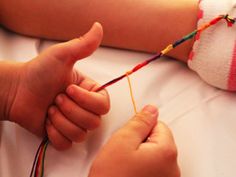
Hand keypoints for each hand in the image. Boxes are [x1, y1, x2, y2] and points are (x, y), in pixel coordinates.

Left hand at [7, 23, 109, 149]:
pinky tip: (46, 121)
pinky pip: (67, 143)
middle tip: (55, 98)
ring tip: (50, 109)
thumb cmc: (38, 72)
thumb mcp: (62, 55)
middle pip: (93, 122)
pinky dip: (54, 134)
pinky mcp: (62, 136)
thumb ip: (83, 44)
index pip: (103, 106)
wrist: (17, 90)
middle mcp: (85, 108)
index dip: (86, 101)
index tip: (68, 89)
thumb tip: (99, 27)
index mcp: (89, 92)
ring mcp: (74, 123)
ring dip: (60, 121)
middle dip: (70, 110)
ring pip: (80, 134)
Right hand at [89, 105, 179, 176]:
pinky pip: (153, 169)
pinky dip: (143, 168)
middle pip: (158, 141)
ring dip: (141, 156)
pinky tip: (130, 174)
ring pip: (155, 155)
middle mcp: (173, 169)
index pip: (160, 125)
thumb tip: (152, 110)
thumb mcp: (122, 140)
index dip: (142, 128)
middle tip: (125, 153)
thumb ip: (140, 122)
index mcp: (166, 152)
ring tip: (126, 166)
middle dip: (142, 142)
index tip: (131, 137)